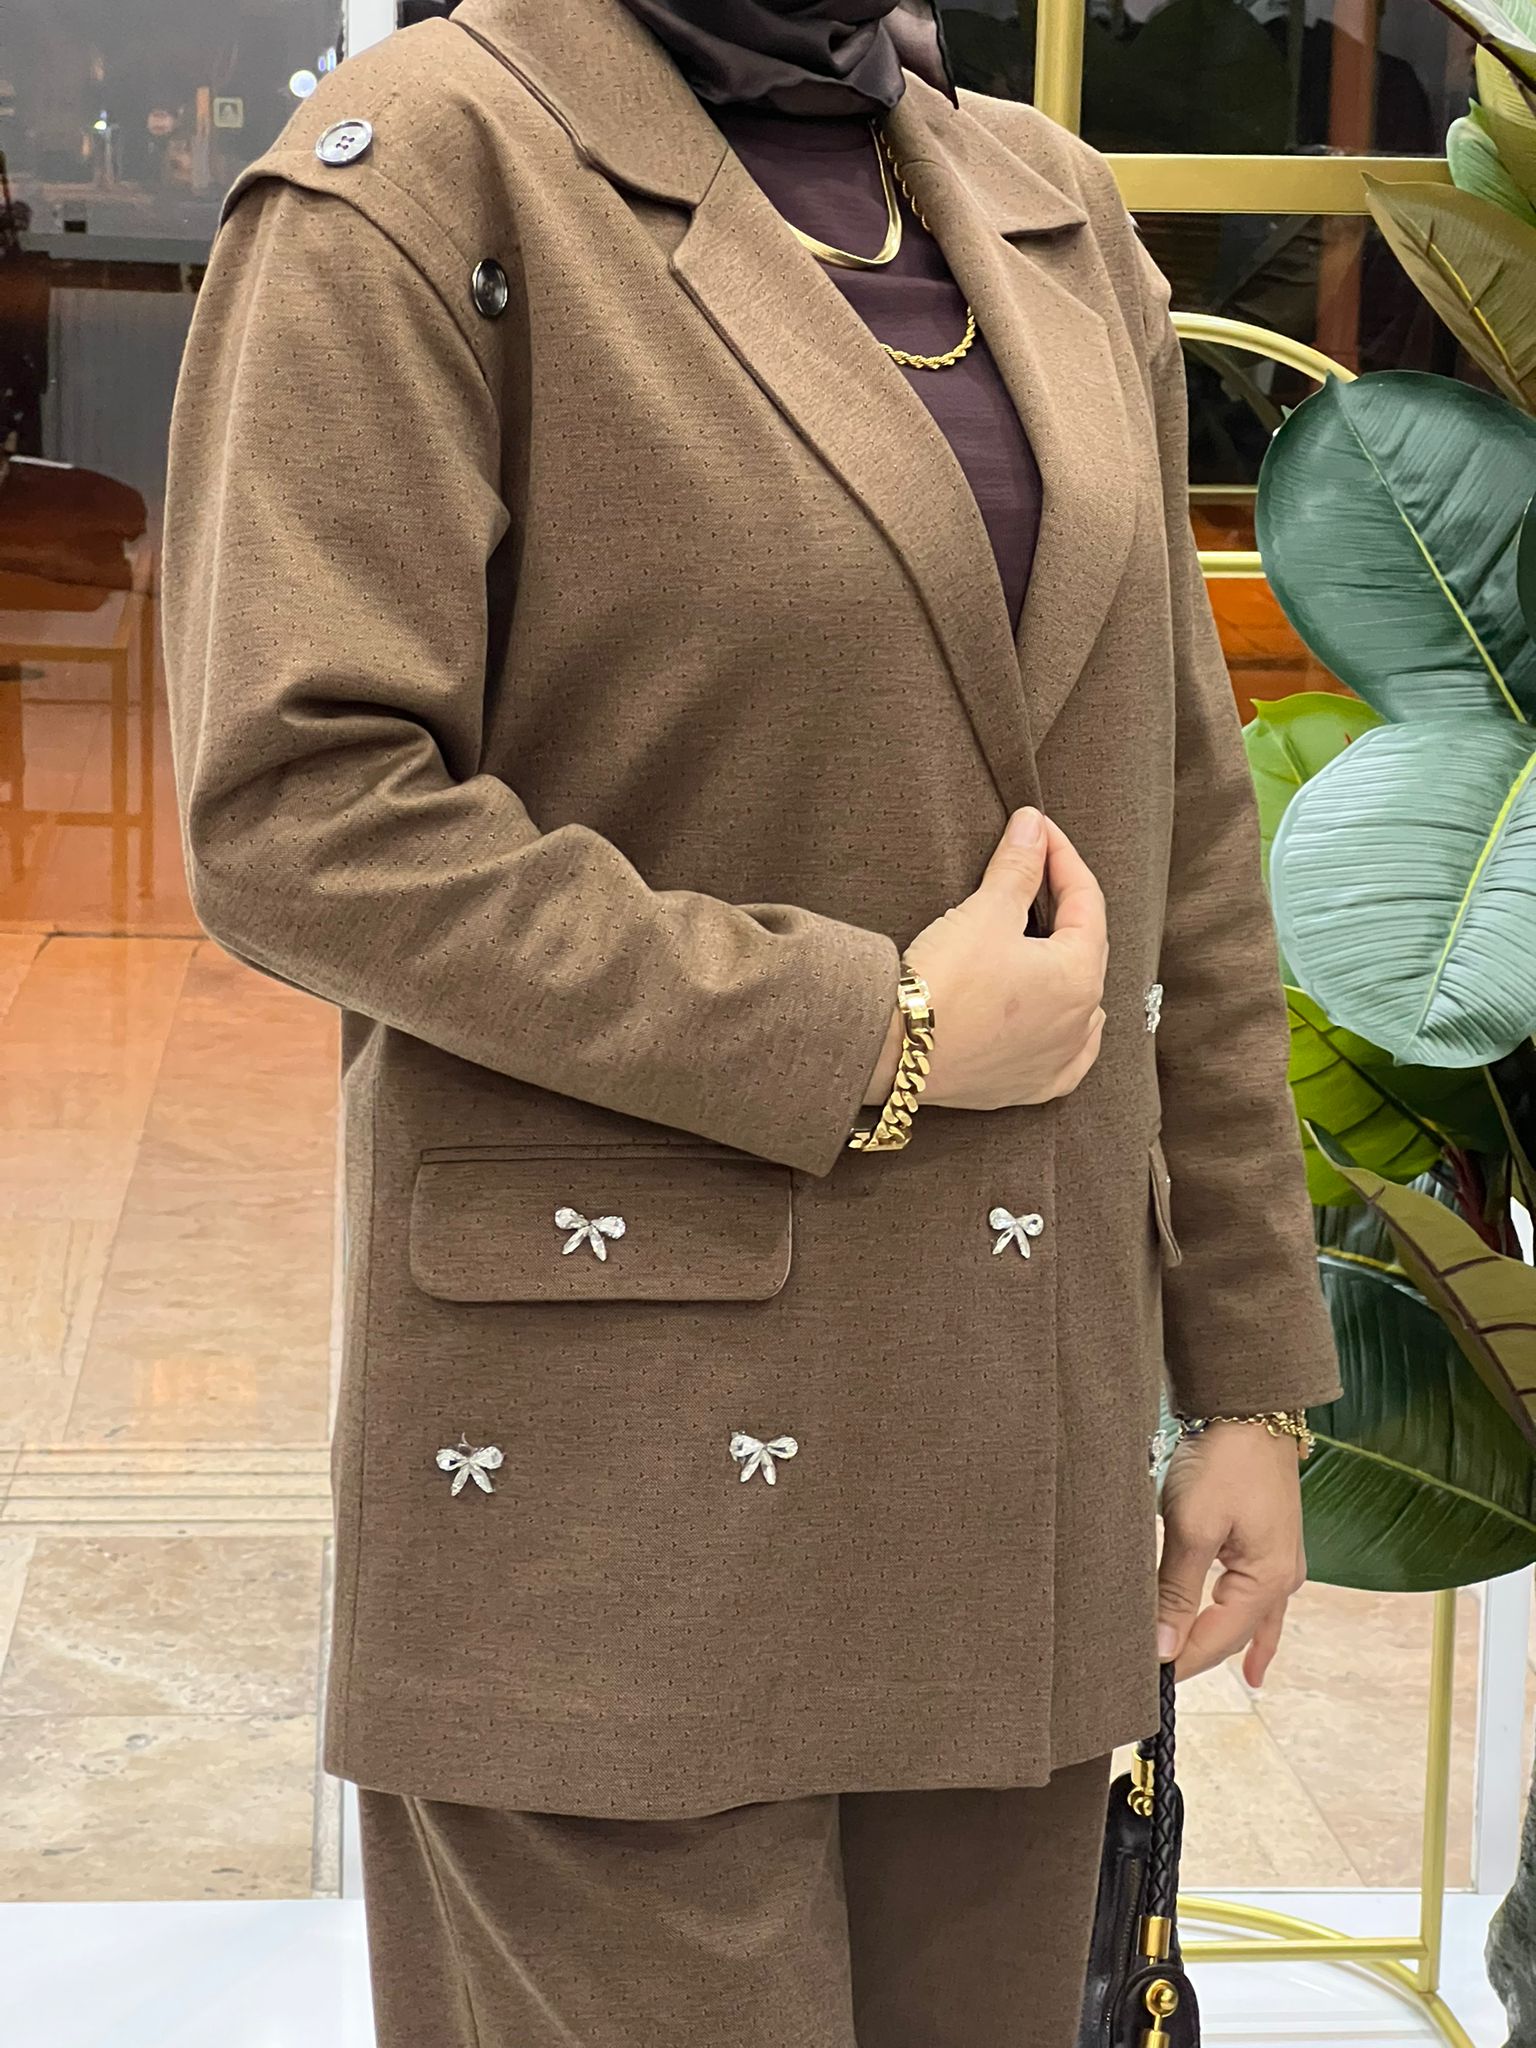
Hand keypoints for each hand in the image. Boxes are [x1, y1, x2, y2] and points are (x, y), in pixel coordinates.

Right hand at [864, 806, 1107, 1108]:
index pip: (1086, 901)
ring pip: (1083, 1004)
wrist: (896, 1051)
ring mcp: (1056, 1059)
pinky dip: (1067, 1032)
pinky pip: (1067, 1057)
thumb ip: (1018, 867)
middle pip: (1085, 948)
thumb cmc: (944, 981)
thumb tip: (1033, 827)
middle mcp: (1080, 1021)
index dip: (1062, 857)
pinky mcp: (1028, 1086)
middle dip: (1064, 906)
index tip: (1038, 830)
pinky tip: (1061, 1023)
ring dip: (1070, 969)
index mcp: (1079, 976)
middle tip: (1039, 870)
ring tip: (1048, 942)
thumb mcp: (985, 913)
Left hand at [1155, 1422, 1307, 1687]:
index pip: (1216, 1640)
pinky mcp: (1270, 1542)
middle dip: (1197, 1656)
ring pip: (1248, 1620)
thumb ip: (1176, 1590)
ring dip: (1223, 1646)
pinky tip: (1254, 1652)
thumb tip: (1163, 1647)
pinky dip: (1253, 1628)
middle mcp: (1283, 1578)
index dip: (1180, 1662)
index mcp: (1268, 1580)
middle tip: (1158, 1683)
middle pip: (1232, 1633)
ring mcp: (1281, 1560)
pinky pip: (1259, 1601)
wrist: (1250, 1408)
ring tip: (1207, 1680)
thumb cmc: (1224, 1461)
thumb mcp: (1192, 1527)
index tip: (1144, 1682)